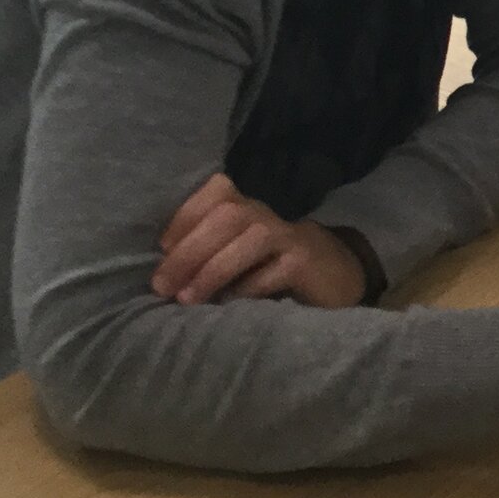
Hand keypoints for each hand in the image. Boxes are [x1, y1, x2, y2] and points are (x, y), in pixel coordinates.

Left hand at [152, 173, 365, 308]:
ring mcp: (290, 238)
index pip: (217, 191)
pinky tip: (229, 307)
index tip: (162, 247)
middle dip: (190, 249)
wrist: (336, 277)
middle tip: (162, 285)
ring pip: (252, 237)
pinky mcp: (306, 263)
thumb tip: (163, 275)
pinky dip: (246, 289)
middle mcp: (267, 216)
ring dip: (213, 269)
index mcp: (247, 210)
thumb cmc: (272, 270)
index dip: (185, 214)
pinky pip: (274, 271)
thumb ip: (209, 254)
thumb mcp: (238, 256)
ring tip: (187, 299)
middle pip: (229, 214)